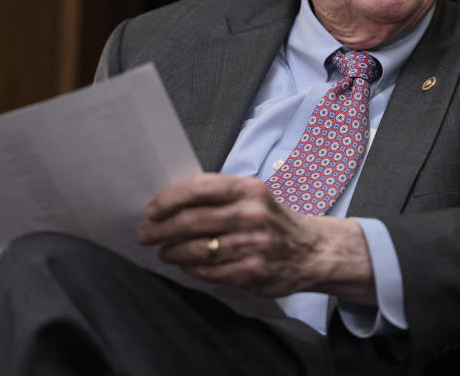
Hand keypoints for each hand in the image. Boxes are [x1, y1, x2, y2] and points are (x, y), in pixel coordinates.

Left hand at [137, 173, 375, 302]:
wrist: (314, 251)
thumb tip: (172, 202)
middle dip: (160, 229)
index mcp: (250, 189)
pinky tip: (186, 265)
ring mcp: (254, 245)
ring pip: (196, 249)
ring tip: (164, 251)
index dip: (168, 199)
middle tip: (145, 234)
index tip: (151, 209)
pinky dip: (191, 269)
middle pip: (192, 221)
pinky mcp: (253, 272)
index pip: (199, 189)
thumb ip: (220, 195)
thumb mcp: (255, 195)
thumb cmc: (274, 220)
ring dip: (172, 252)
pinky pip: (209, 272)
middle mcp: (252, 214)